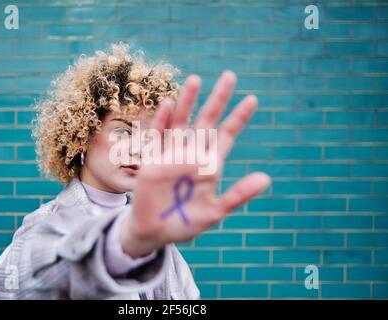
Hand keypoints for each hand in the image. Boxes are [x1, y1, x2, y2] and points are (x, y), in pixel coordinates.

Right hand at [121, 71, 271, 257]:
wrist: (155, 231)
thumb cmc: (186, 223)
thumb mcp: (216, 212)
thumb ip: (238, 195)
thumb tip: (266, 178)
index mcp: (210, 165)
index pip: (227, 135)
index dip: (238, 117)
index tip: (252, 99)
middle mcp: (192, 154)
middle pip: (207, 121)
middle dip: (218, 99)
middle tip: (230, 76)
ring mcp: (172, 155)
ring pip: (182, 122)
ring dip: (188, 101)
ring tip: (196, 79)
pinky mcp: (153, 160)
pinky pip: (157, 136)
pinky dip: (162, 120)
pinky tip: (169, 104)